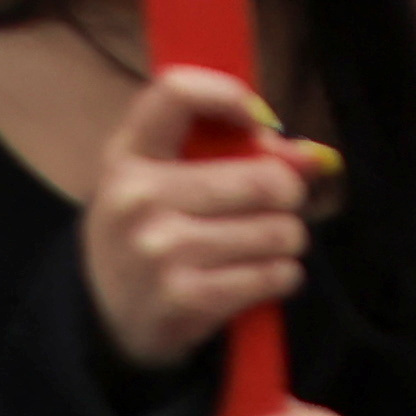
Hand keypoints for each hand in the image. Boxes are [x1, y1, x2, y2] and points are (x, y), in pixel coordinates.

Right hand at [83, 64, 334, 370]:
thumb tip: (311, 158)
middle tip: (276, 207)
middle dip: (288, 194)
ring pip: (278, 230)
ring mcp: (160, 251)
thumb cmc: (148, 233)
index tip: (256, 120)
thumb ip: (230, 151)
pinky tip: (260, 277)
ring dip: (287, 240)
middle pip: (263, 178)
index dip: (229, 95)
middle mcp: (138, 198)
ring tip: (263, 245)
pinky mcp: (184, 299)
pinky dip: (282, 276)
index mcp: (127, 155)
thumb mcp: (162, 180)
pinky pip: (274, 275)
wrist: (104, 323)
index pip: (177, 92)